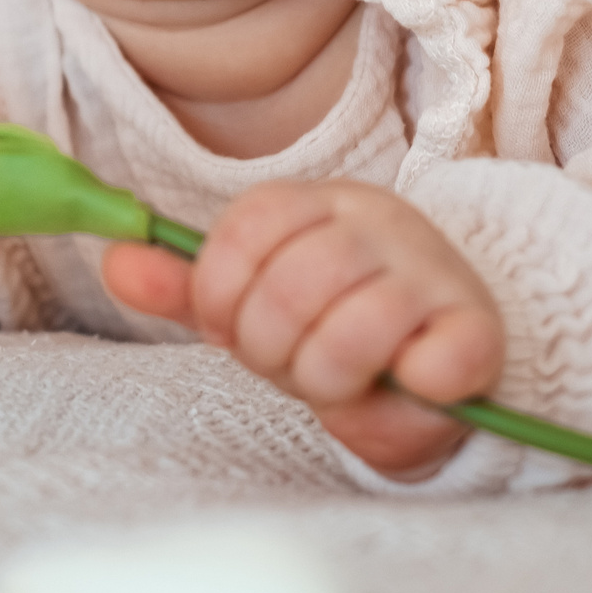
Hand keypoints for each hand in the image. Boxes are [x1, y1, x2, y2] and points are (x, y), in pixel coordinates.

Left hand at [101, 180, 503, 478]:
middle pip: (291, 284)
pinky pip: (433, 363)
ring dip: (331, 378)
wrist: (441, 355)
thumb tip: (115, 259)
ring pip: (351, 332)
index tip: (234, 331)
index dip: (222, 295)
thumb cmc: (340, 324)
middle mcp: (378, 222)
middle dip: (272, 347)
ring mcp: (432, 273)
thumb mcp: (262, 302)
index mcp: (320, 204)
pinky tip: (411, 384)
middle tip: (293, 363)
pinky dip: (413, 389)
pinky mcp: (477, 332)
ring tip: (345, 380)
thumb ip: (191, 287)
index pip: (247, 228)